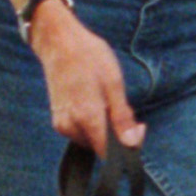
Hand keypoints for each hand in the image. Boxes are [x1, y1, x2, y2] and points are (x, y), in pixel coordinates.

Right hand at [31, 1, 143, 150]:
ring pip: (92, 140)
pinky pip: (81, 132)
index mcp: (87, 119)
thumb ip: (122, 118)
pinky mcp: (58, 121)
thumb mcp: (113, 83)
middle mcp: (71, 128)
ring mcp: (62, 125)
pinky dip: (92, 123)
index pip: (109, 153)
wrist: (58, 42)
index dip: (128, 145)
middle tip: (121, 105)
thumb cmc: (88, 57)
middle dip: (117, 133)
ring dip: (104, 128)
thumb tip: (132, 143)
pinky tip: (93, 101)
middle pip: (101, 147)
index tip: (137, 126)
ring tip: (105, 99)